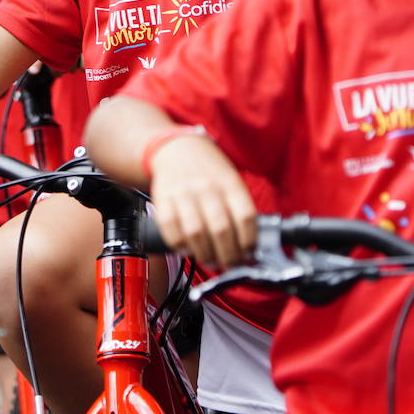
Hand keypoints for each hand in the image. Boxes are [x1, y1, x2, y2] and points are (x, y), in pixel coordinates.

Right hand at [148, 132, 257, 269]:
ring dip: (204, 255)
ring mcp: (183, 192)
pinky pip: (170, 230)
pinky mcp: (162, 199)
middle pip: (221, 230)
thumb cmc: (209, 171)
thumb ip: (240, 210)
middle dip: (228, 256)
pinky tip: (187, 249)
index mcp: (229, 182)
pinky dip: (179, 246)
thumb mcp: (231, 181)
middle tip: (229, 264)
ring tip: (210, 260)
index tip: (249, 254)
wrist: (175, 149)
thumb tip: (250, 248)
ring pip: (195, 233)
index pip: (246, 217)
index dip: (249, 241)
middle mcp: (207, 186)